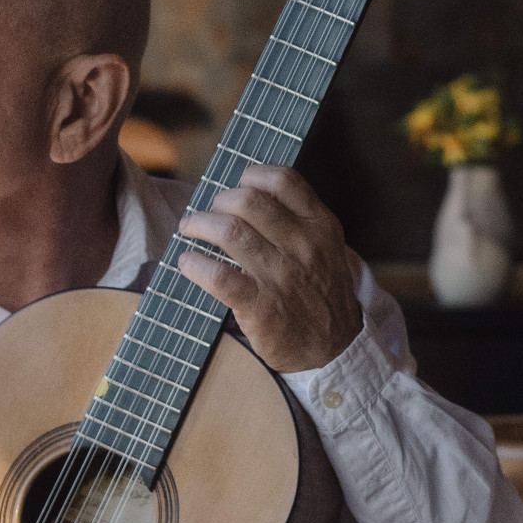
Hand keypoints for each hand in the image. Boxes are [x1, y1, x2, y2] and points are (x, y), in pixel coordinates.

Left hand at [172, 165, 363, 373]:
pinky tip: (188, 263)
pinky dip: (196, 265)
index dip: (252, 175)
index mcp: (320, 226)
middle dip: (218, 201)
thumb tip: (248, 193)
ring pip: (230, 232)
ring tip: (190, 229)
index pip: (283, 180)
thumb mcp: (327, 248)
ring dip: (199, 225)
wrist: (334, 347)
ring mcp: (282, 276)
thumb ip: (299, 220)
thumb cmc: (321, 292)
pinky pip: (219, 276)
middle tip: (207, 213)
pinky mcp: (261, 306)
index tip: (237, 185)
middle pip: (249, 201)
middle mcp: (303, 246)